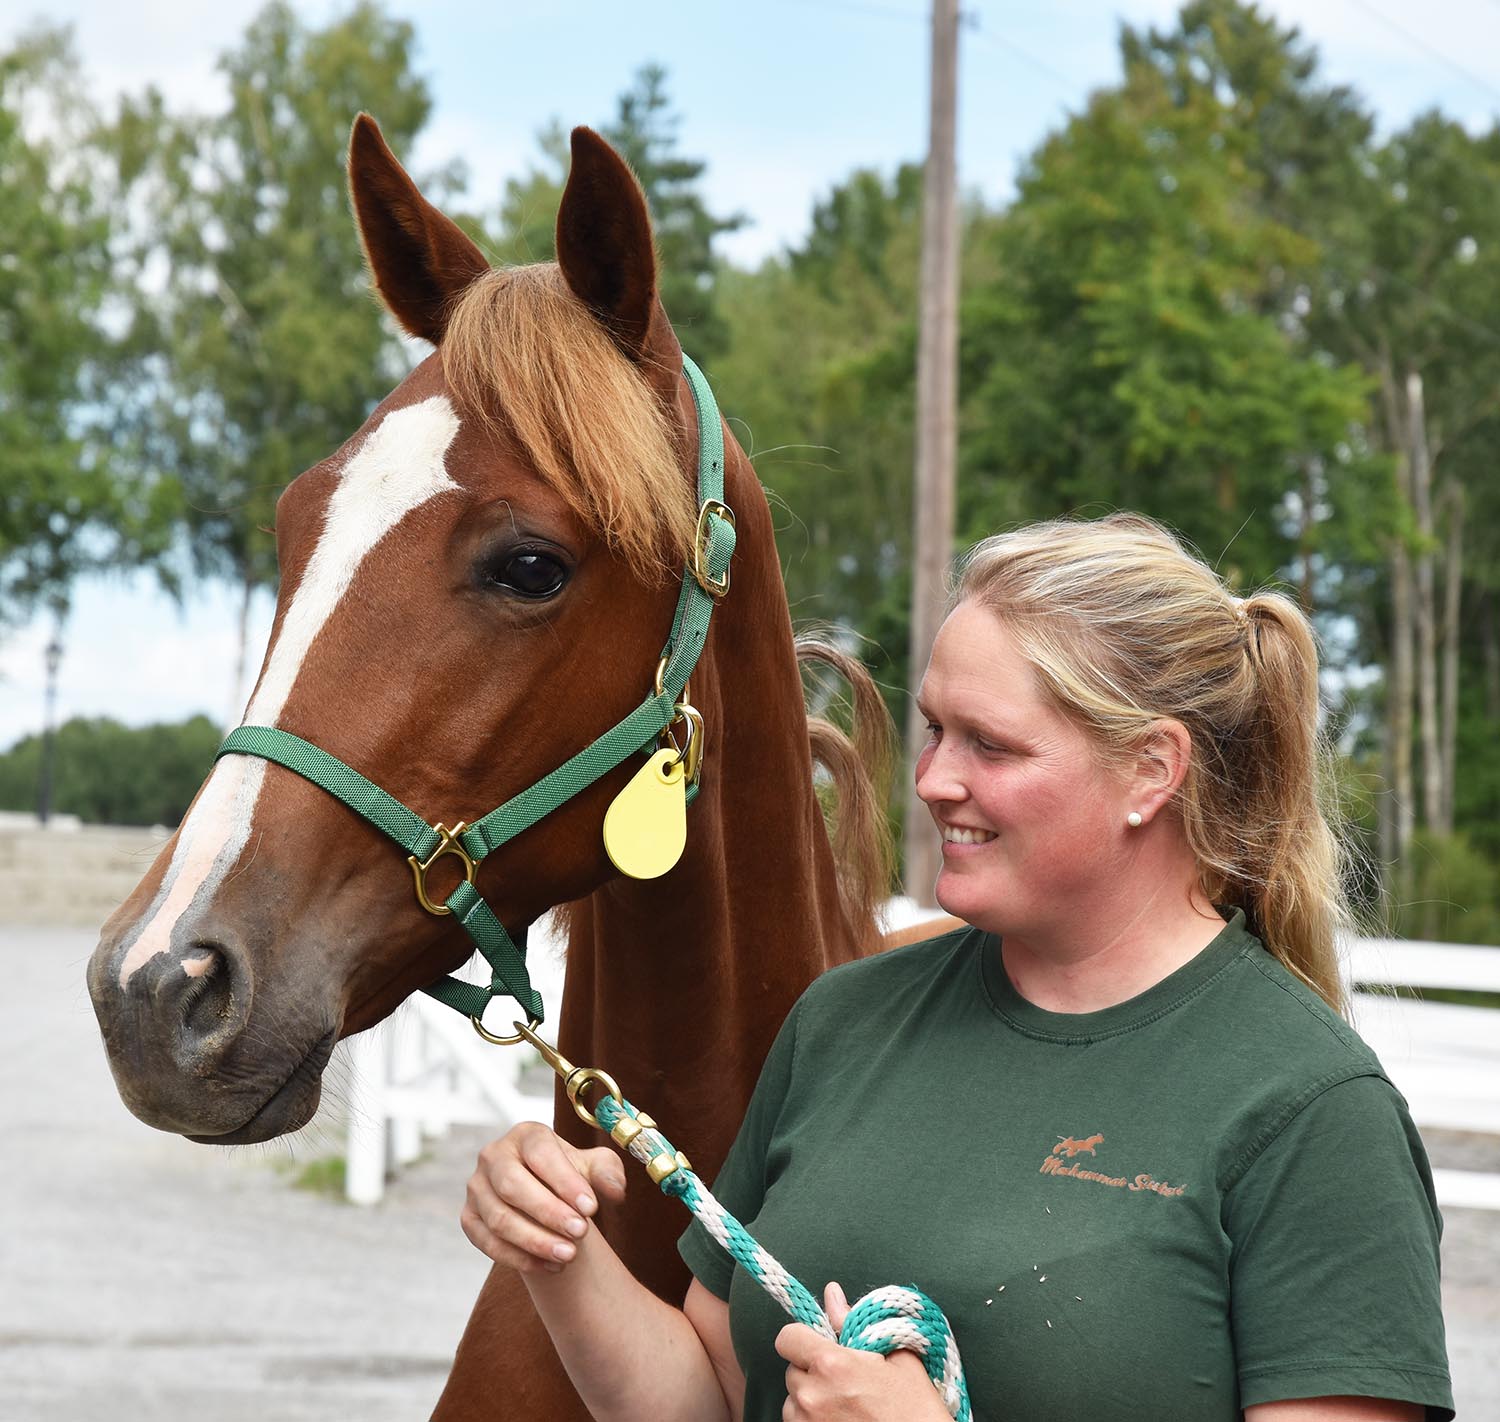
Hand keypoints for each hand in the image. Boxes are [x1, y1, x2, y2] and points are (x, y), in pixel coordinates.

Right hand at [461, 1121, 626, 1275]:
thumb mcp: (593, 1167)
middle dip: (549, 1213)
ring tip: (569, 1255)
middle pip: (513, 1186)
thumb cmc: (570, 1177)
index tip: (591, 1208)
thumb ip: (607, 1173)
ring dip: (535, 1241)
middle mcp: (493, 1156)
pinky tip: (550, 1266)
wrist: (545, 1198)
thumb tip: (616, 1190)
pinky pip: (488, 1243)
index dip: (565, 1181)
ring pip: (499, 1218)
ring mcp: (477, 1188)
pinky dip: (519, 1258)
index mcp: (525, 1135)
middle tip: (580, 1233)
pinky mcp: (469, 1218)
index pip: (540, 1154)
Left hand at [775, 1282, 949, 1420]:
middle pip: (792, 1370)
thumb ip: (855, 1322)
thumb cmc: (916, 1410)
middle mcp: (812, 1396)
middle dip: (812, 1369)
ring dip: (811, 1398)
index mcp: (832, 1366)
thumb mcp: (898, 1357)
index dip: (802, 1336)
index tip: (818, 1342)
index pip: (787, 1338)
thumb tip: (832, 1295)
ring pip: (793, 1401)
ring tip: (845, 1403)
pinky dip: (813, 1420)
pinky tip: (842, 1419)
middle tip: (843, 1378)